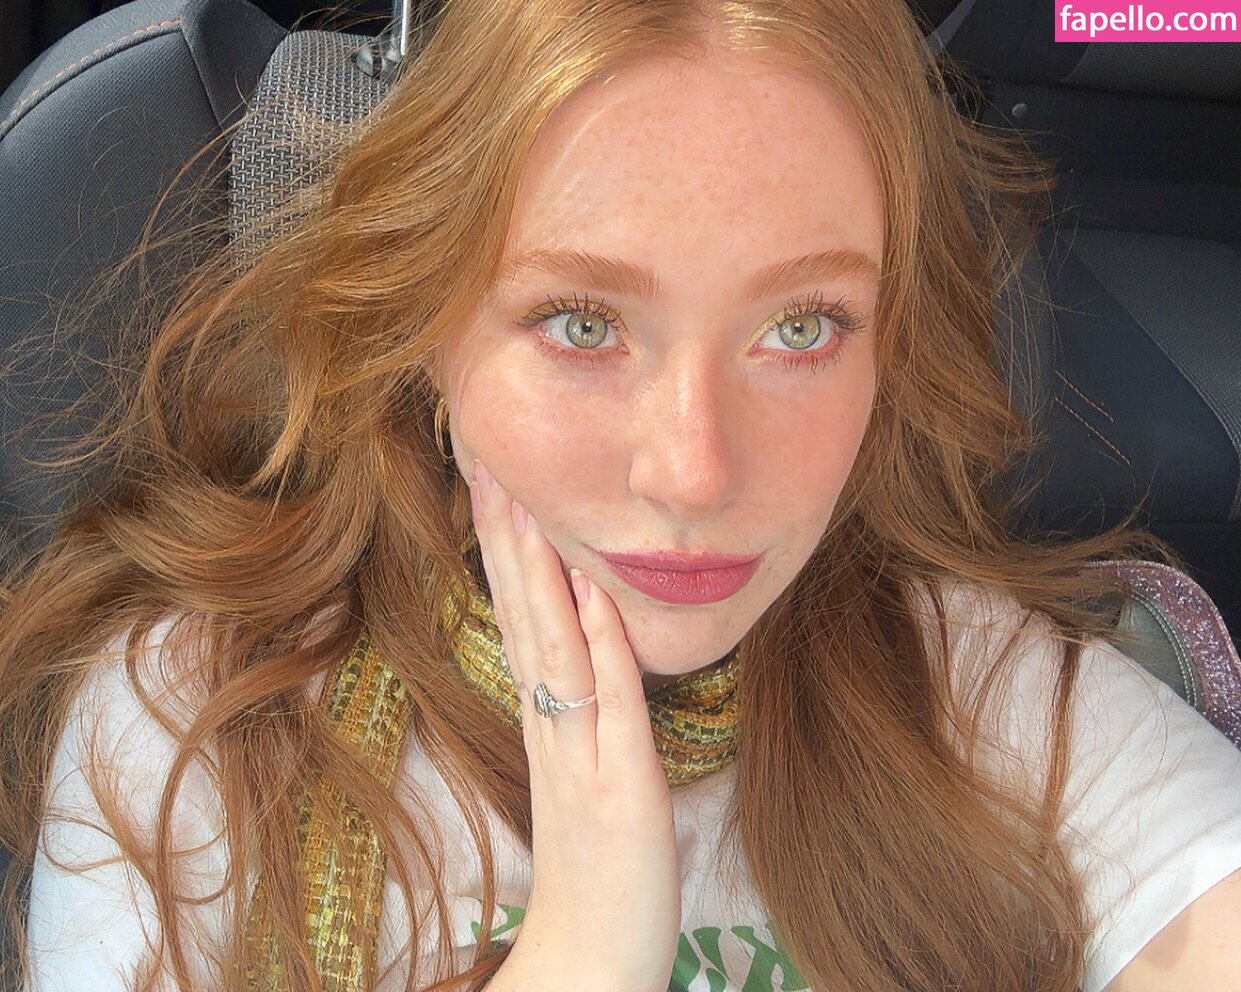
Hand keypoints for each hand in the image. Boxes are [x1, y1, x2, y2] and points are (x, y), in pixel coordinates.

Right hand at [468, 458, 680, 991]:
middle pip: (523, 617)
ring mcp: (582, 756)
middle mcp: (554, 726)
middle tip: (487, 460)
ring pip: (555, 648)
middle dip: (508, 537)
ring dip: (539, 574)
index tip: (494, 483)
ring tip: (522, 502)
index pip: (521, 618)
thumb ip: (580, 711)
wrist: (593, 961)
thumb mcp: (584, 774)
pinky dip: (604, 647)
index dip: (506, 551)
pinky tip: (592, 595)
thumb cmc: (597, 868)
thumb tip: (587, 642)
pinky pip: (612, 706)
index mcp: (548, 719)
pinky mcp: (621, 790)